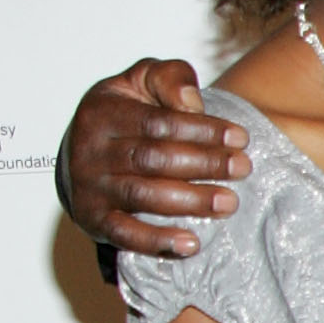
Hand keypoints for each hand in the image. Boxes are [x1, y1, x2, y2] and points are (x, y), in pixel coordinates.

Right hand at [67, 59, 247, 257]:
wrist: (81, 154)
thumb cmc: (125, 114)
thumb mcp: (141, 82)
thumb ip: (169, 78)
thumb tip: (191, 102)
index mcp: (103, 111)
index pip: (158, 122)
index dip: (201, 130)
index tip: (239, 138)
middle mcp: (91, 149)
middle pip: (153, 158)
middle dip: (203, 163)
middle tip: (242, 167)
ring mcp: (91, 186)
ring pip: (144, 196)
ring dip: (190, 201)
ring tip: (229, 202)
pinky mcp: (93, 219)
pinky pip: (125, 234)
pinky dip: (158, 241)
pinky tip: (192, 244)